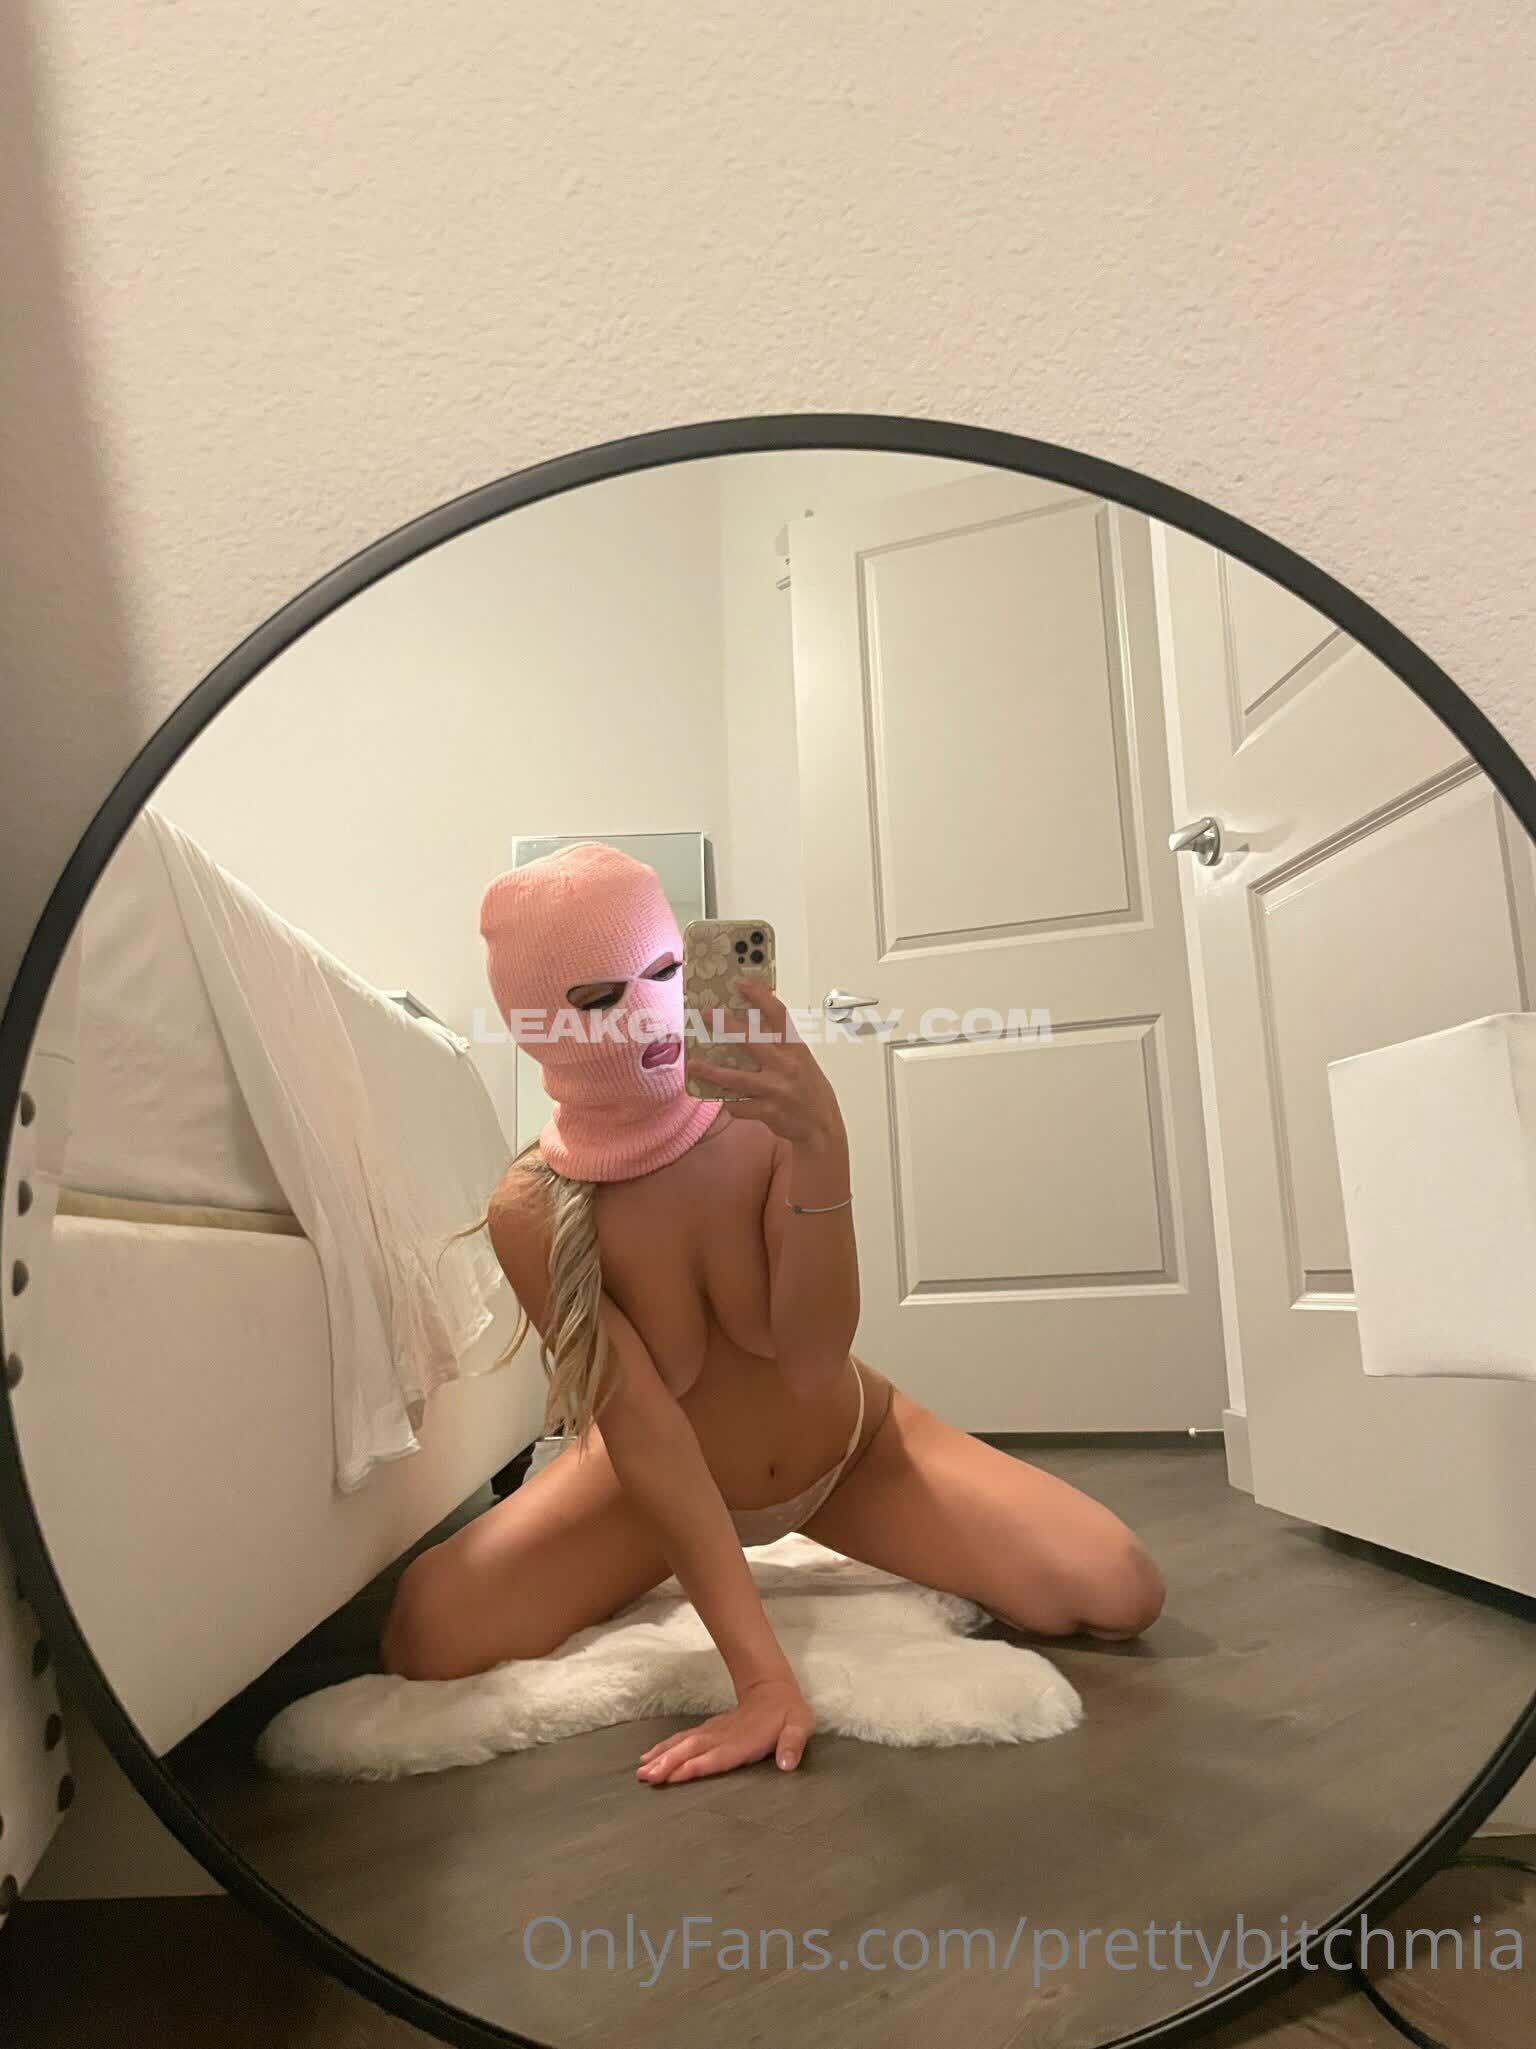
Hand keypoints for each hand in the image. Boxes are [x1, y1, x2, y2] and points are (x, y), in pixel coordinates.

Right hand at [636, 1677, 814, 1785]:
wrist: (774, 1689)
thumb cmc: (788, 1714)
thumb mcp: (799, 1726)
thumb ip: (793, 1744)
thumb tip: (787, 1764)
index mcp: (743, 1741)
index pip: (715, 1756)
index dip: (694, 1766)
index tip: (671, 1775)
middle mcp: (723, 1737)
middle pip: (691, 1750)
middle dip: (667, 1763)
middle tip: (645, 1777)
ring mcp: (713, 1732)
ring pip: (683, 1744)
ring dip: (662, 1756)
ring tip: (641, 1770)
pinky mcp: (709, 1730)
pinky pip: (683, 1739)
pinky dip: (666, 1748)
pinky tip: (651, 1756)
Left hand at [689, 979, 844, 1148]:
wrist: (822, 1128)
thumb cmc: (810, 1091)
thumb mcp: (801, 1062)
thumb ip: (779, 1047)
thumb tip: (748, 1029)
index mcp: (796, 1050)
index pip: (778, 1016)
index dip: (760, 997)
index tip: (742, 983)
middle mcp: (786, 1066)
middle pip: (752, 1040)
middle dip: (726, 1025)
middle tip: (706, 1015)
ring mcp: (776, 1090)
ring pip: (736, 1078)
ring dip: (712, 1071)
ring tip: (694, 1065)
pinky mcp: (768, 1111)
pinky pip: (739, 1105)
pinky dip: (729, 1102)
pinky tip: (726, 1100)